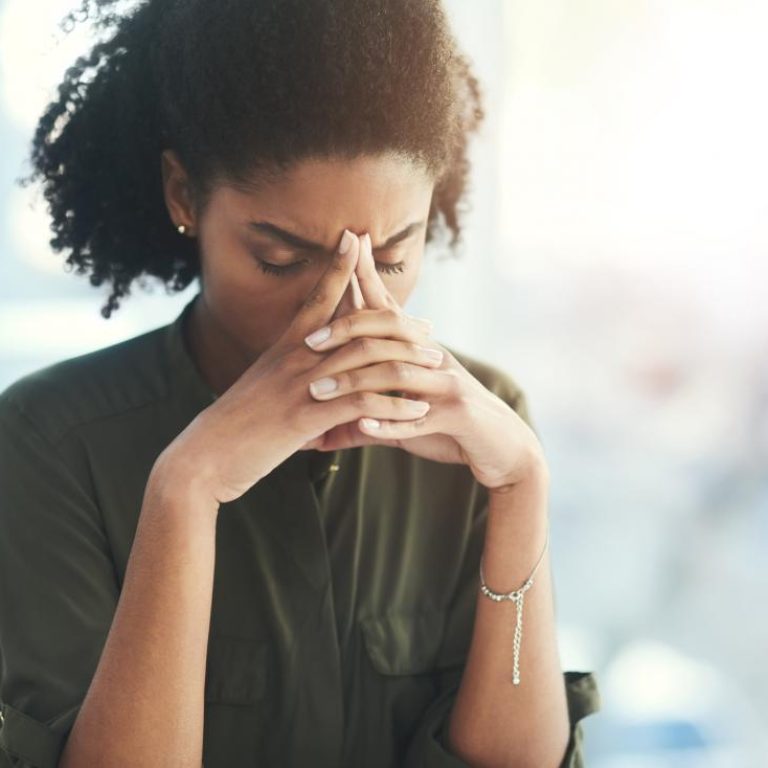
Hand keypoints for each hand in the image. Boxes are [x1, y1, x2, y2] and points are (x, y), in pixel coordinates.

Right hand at [157, 230, 439, 505]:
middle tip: (429, 327)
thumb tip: (308, 363)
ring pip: (368, 362)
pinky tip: (418, 412)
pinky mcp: (307, 418)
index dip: (337, 265)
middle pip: (358, 326)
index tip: (355, 238)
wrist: (204, 457)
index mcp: (286, 346)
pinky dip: (395, 407)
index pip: (316, 295)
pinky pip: (363, 405)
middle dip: (399, 323)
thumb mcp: (262, 385)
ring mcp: (302, 386)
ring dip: (408, 363)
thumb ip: (287, 368)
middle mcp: (296, 358)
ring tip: (437, 366)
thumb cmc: (235, 423)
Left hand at [298, 232, 546, 491]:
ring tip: (319, 392)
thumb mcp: (406, 417)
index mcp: (422, 351)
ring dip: (355, 384)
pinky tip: (363, 423)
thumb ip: (367, 418)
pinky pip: (419, 418)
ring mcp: (447, 386)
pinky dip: (389, 422)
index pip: (388, 309)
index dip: (368, 277)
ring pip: (397, 375)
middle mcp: (435, 359)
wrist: (505, 447)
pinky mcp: (458, 416)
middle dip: (348, 330)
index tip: (347, 243)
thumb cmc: (450, 428)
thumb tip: (324, 433)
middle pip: (389, 332)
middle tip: (309, 340)